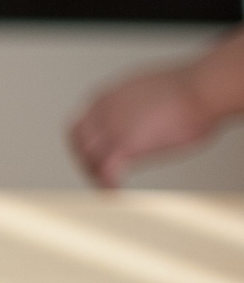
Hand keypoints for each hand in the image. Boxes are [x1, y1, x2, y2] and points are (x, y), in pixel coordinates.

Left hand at [69, 63, 219, 186]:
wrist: (203, 88)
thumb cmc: (190, 89)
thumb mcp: (148, 92)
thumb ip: (135, 107)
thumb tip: (141, 118)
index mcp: (108, 97)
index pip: (82, 124)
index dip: (85, 142)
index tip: (94, 154)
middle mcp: (103, 111)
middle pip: (78, 143)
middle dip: (85, 160)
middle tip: (97, 174)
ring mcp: (111, 128)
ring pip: (88, 159)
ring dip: (95, 174)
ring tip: (107, 186)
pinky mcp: (125, 145)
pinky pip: (106, 172)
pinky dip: (108, 186)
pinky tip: (115, 193)